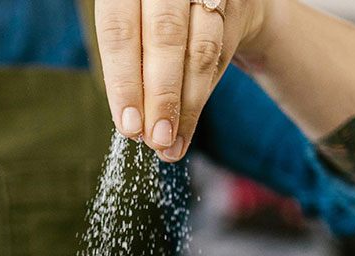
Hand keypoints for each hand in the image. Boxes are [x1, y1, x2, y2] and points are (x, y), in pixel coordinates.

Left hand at [95, 0, 282, 161]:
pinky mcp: (234, 1)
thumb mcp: (130, 29)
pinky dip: (201, 95)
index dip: (123, 83)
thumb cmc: (152, 17)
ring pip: (200, 49)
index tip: (129, 126)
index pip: (119, 32)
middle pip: (164, 38)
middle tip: (157, 139)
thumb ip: (130, 65)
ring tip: (172, 141)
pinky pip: (221, 53)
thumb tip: (135, 126)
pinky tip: (187, 127)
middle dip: (160, 96)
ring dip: (186, 104)